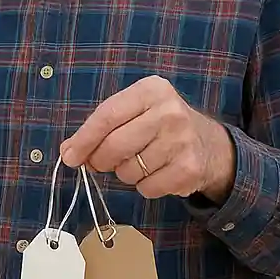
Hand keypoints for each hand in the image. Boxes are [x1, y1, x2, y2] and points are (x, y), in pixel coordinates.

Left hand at [59, 75, 235, 201]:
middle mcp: (169, 112)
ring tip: (140, 162)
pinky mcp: (189, 169)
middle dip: (100, 160)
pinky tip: (156, 173)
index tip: (69, 156)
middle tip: (101, 163)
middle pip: (115, 146)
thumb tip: (69, 152)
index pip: (107, 116)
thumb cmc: (159, 125)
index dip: (84, 139)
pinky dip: (144, 186)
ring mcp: (182, 141)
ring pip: (129, 170)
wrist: (210, 145)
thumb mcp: (133, 113)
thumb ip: (101, 127)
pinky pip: (147, 188)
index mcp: (150, 90)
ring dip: (125, 173)